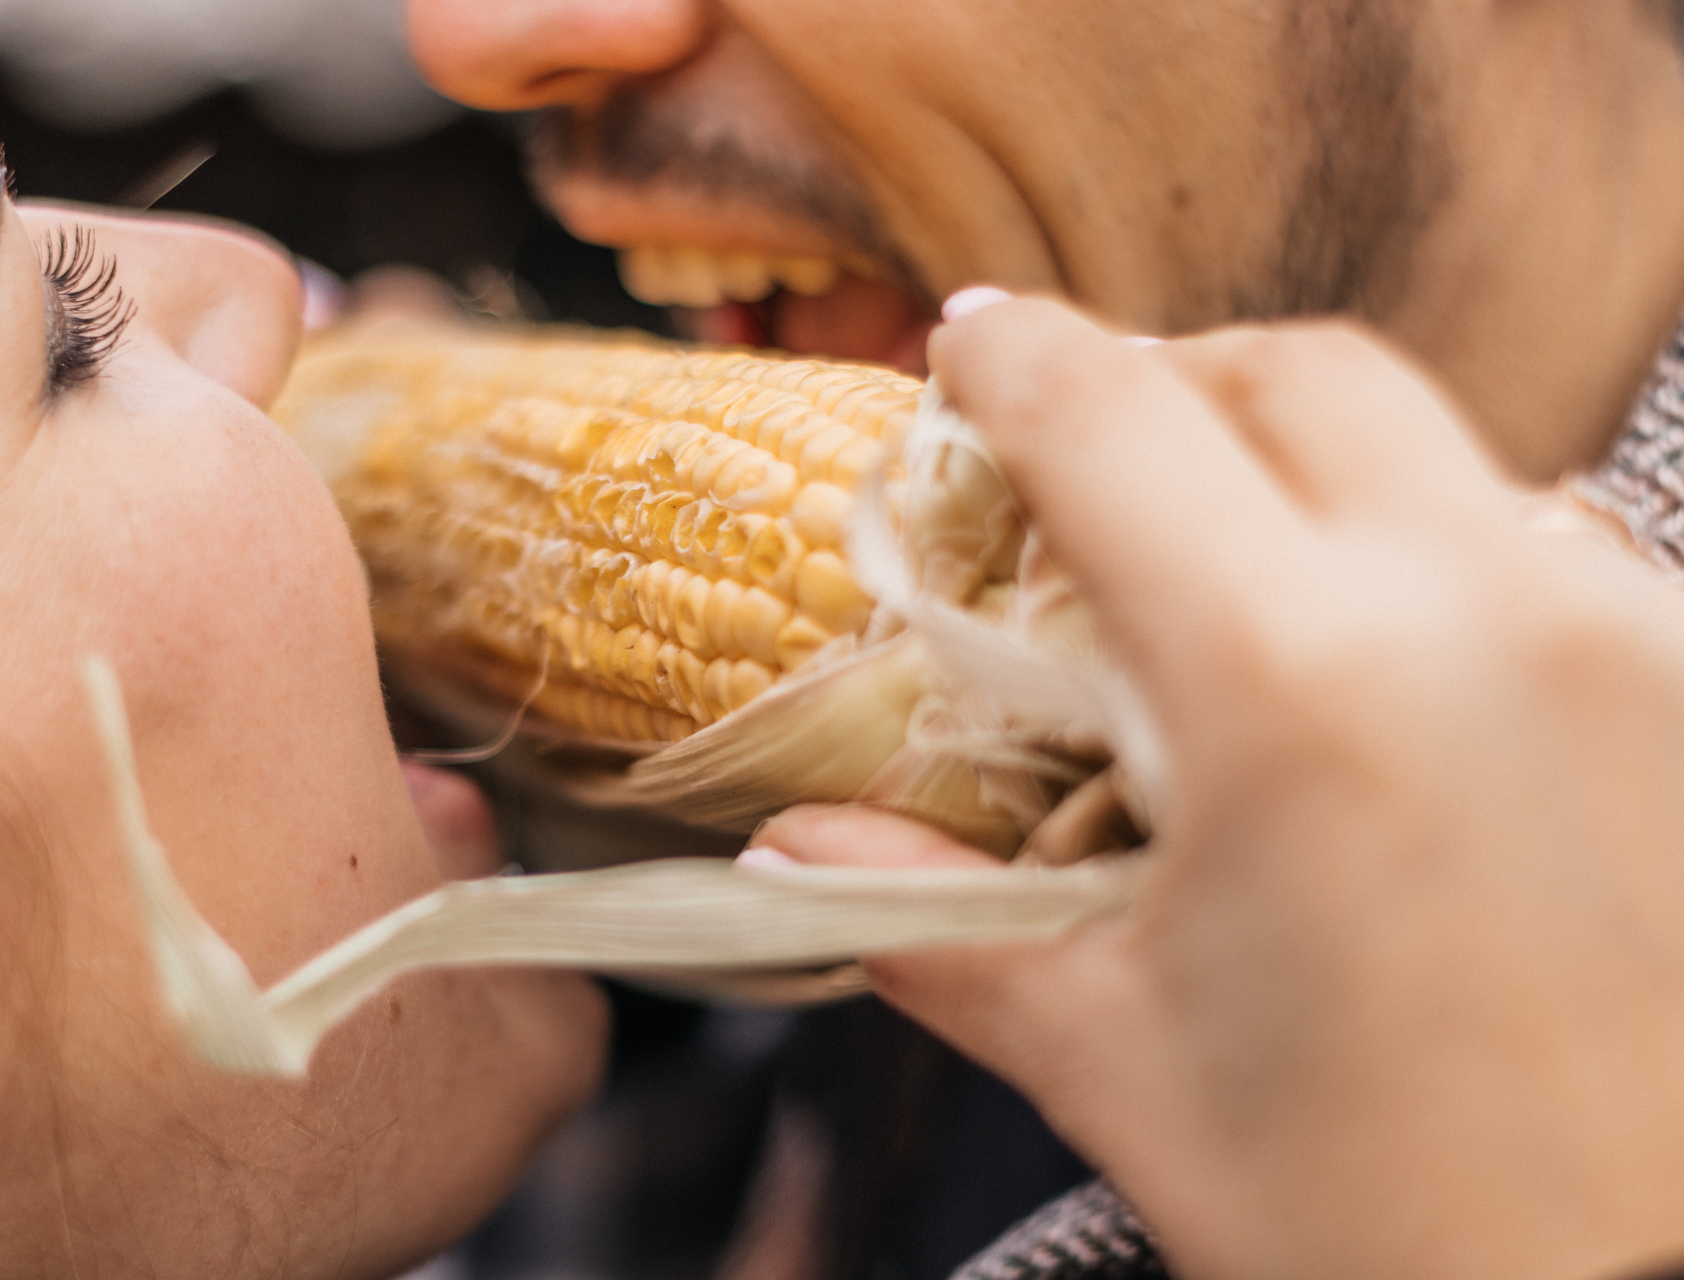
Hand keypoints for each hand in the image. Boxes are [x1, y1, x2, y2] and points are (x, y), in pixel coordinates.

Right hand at [759, 299, 1683, 1279]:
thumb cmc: (1388, 1219)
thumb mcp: (1123, 1061)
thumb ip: (934, 919)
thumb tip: (794, 849)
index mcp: (1292, 688)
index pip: (1109, 421)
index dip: (1011, 359)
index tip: (964, 346)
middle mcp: (1477, 615)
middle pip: (1293, 373)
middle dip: (1169, 381)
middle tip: (1092, 460)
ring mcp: (1620, 641)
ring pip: (1438, 448)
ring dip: (1311, 468)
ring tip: (1238, 572)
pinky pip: (1547, 546)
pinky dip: (1436, 553)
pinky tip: (1387, 665)